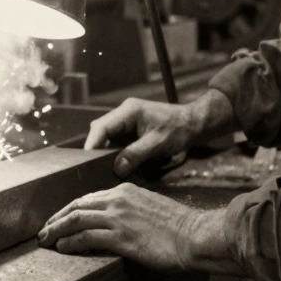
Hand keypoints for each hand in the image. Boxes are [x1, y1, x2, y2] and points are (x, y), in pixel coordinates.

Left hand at [36, 183, 206, 270]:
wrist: (194, 235)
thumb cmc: (178, 226)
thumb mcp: (150, 206)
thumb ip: (130, 209)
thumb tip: (117, 221)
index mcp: (125, 190)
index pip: (88, 198)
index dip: (69, 209)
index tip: (59, 219)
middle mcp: (118, 199)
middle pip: (76, 206)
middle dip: (56, 219)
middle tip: (44, 231)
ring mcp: (118, 217)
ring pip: (76, 220)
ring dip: (56, 230)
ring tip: (45, 240)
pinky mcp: (120, 236)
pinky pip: (86, 238)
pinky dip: (70, 242)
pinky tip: (62, 248)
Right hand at [85, 91, 233, 177]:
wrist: (194, 123)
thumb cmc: (178, 130)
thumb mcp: (157, 144)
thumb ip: (136, 155)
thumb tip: (117, 169)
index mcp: (129, 111)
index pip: (102, 126)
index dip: (92, 144)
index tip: (85, 161)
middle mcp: (125, 112)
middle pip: (101, 129)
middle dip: (96, 148)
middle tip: (91, 167)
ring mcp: (127, 119)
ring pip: (107, 135)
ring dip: (104, 150)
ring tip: (100, 167)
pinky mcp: (132, 127)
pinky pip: (116, 138)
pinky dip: (114, 150)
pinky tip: (115, 162)